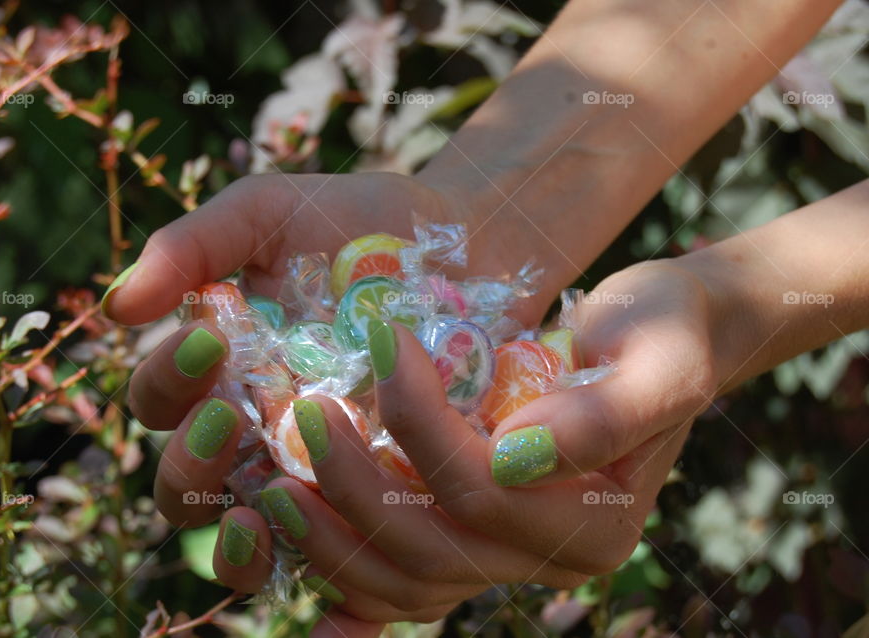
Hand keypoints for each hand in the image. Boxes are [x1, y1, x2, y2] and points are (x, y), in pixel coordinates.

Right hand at [114, 171, 558, 635]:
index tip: (207, 340)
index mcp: (221, 369)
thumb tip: (117, 307)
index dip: (165, 382)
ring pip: (247, 535)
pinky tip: (317, 535)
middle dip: (189, 464)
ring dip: (235, 535)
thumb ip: (193, 246)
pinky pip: (328, 553)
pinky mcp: (375, 493)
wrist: (468, 242)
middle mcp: (255, 429)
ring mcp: (315, 468)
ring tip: (258, 502)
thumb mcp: (269, 212)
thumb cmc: (360, 221)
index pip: (160, 402)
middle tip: (223, 416)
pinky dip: (309, 560)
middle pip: (185, 485)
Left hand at [237, 259, 718, 628]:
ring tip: (272, 488)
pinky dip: (353, 589)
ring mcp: (511, 558)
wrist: (670, 337)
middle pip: (431, 551)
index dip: (419, 422)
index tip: (382, 341)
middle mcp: (550, 557)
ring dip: (333, 543)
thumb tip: (511, 460)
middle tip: (301, 418)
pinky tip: (302, 583)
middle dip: (354, 487)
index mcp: (594, 521)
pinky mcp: (478, 540)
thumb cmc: (666, 333)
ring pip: (408, 583)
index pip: (482, 488)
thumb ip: (602, 418)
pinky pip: (408, 584)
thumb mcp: (659, 361)